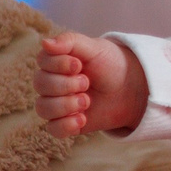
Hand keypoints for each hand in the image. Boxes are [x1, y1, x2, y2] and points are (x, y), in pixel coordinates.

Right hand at [34, 32, 150, 138]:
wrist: (130, 88)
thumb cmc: (110, 64)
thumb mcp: (95, 48)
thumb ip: (70, 41)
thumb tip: (45, 43)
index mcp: (55, 61)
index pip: (42, 62)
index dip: (58, 64)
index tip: (79, 65)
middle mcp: (51, 82)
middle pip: (40, 85)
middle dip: (66, 84)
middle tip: (87, 82)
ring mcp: (56, 103)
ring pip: (43, 108)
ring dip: (66, 105)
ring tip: (87, 101)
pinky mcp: (65, 122)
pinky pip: (53, 129)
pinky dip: (66, 125)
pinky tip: (82, 119)